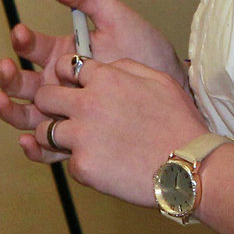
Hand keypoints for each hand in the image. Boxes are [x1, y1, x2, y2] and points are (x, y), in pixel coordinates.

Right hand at [0, 0, 182, 140]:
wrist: (176, 91)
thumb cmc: (149, 53)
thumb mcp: (118, 20)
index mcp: (63, 56)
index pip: (32, 47)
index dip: (23, 40)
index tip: (21, 33)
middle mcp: (58, 85)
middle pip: (21, 84)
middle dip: (8, 76)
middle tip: (5, 69)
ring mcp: (64, 113)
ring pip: (26, 116)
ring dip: (8, 109)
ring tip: (0, 102)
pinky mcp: (75, 139)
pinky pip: (48, 146)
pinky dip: (32, 146)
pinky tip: (28, 139)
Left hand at [0, 52, 210, 209]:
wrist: (189, 167)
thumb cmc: (179, 124)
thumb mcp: (158, 81)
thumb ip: (126, 68)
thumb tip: (107, 67)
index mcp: (106, 79)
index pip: (65, 66)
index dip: (66, 77)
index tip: (71, 86)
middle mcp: (88, 103)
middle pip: (44, 96)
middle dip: (49, 104)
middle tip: (62, 115)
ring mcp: (82, 135)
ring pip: (45, 131)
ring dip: (57, 136)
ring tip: (81, 143)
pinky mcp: (82, 165)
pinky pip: (67, 161)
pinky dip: (82, 164)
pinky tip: (105, 165)